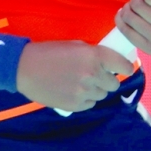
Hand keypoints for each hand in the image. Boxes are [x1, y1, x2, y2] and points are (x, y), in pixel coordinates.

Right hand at [15, 40, 134, 112]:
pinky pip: (90, 104)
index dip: (125, 67)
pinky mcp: (75, 105)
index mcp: (93, 55)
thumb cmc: (48, 52)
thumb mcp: (74, 45)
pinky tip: (73, 91)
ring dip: (95, 89)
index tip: (124, 68)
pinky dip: (85, 99)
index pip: (122, 65)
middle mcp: (92, 74)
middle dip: (107, 79)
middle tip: (95, 75)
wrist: (25, 68)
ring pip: (102, 95)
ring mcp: (84, 92)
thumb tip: (107, 63)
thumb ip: (93, 54)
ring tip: (80, 83)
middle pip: (113, 83)